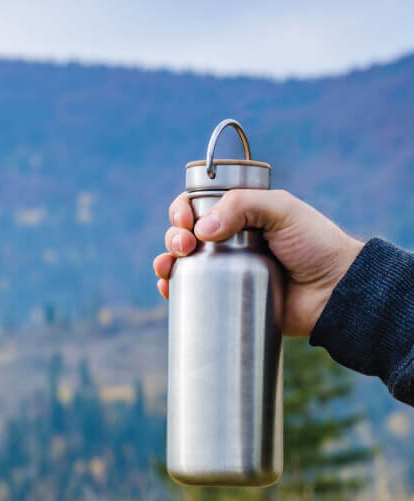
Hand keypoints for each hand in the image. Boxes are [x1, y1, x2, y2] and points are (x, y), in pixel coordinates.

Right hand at [153, 190, 363, 336]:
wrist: (335, 293)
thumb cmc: (315, 244)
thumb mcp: (282, 209)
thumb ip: (244, 204)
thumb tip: (201, 229)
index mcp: (239, 214)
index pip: (199, 204)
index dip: (183, 209)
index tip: (185, 220)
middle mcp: (227, 240)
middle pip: (184, 232)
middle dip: (173, 235)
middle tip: (184, 244)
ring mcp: (225, 269)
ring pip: (181, 261)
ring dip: (165, 260)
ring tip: (169, 266)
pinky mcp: (227, 296)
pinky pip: (190, 290)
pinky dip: (172, 287)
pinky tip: (167, 287)